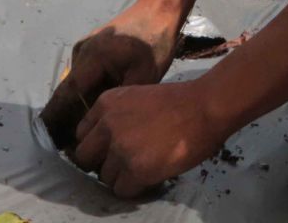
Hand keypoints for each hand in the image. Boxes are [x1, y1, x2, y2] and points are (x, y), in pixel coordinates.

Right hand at [39, 1, 179, 149]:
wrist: (159, 9)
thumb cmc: (155, 42)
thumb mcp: (143, 76)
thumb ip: (120, 101)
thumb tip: (103, 127)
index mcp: (92, 57)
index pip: (67, 94)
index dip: (55, 118)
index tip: (47, 139)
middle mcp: (81, 52)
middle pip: (69, 91)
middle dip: (65, 118)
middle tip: (66, 147)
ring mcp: (84, 48)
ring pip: (76, 85)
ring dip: (77, 106)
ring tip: (79, 136)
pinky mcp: (91, 49)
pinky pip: (84, 76)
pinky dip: (86, 93)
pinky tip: (93, 113)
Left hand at [73, 79, 225, 197]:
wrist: (205, 107)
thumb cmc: (178, 101)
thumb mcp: (136, 98)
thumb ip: (117, 116)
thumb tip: (106, 143)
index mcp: (105, 103)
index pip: (82, 134)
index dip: (97, 145)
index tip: (110, 149)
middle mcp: (107, 125)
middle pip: (85, 157)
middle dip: (101, 163)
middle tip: (122, 164)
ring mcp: (120, 149)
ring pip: (104, 177)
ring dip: (121, 177)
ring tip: (143, 169)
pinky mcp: (135, 170)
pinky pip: (121, 190)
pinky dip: (135, 188)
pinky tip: (150, 177)